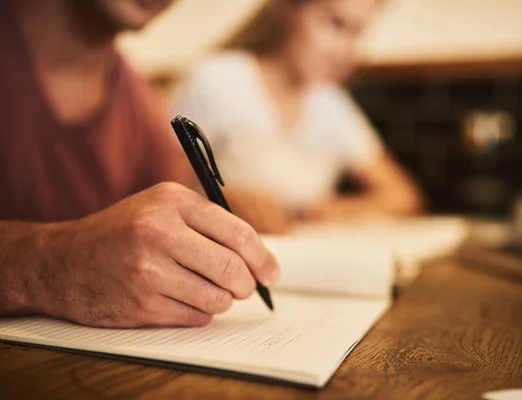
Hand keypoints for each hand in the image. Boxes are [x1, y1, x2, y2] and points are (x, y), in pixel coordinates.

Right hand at [28, 182, 279, 327]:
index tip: (272, 273)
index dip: (263, 257)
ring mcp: (147, 270)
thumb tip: (257, 256)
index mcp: (172, 201)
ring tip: (203, 289)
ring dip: (220, 300)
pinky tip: (179, 299)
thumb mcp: (160, 208)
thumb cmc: (121, 233)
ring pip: (216, 298)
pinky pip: (195, 317)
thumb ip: (206, 224)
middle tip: (244, 288)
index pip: (238, 232)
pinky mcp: (140, 303)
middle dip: (246, 285)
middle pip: (232, 269)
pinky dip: (198, 313)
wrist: (61, 261)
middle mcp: (159, 232)